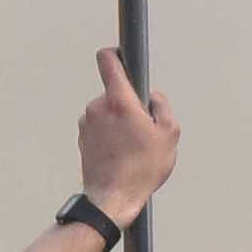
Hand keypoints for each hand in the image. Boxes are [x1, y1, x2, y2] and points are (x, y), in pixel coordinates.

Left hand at [73, 54, 178, 220]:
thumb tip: (153, 97)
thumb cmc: (141, 168)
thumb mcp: (169, 134)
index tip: (122, 54)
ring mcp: (86, 123)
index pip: (108, 61)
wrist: (113, 198)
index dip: (115, 53)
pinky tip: (121, 153)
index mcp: (118, 100)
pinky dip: (110, 134)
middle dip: (129, 104)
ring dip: (119, 122)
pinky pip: (100, 127)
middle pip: (115, 92)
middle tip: (142, 127)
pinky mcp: (81, 138)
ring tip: (132, 145)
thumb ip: (162, 106)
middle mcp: (97, 107)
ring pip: (107, 112)